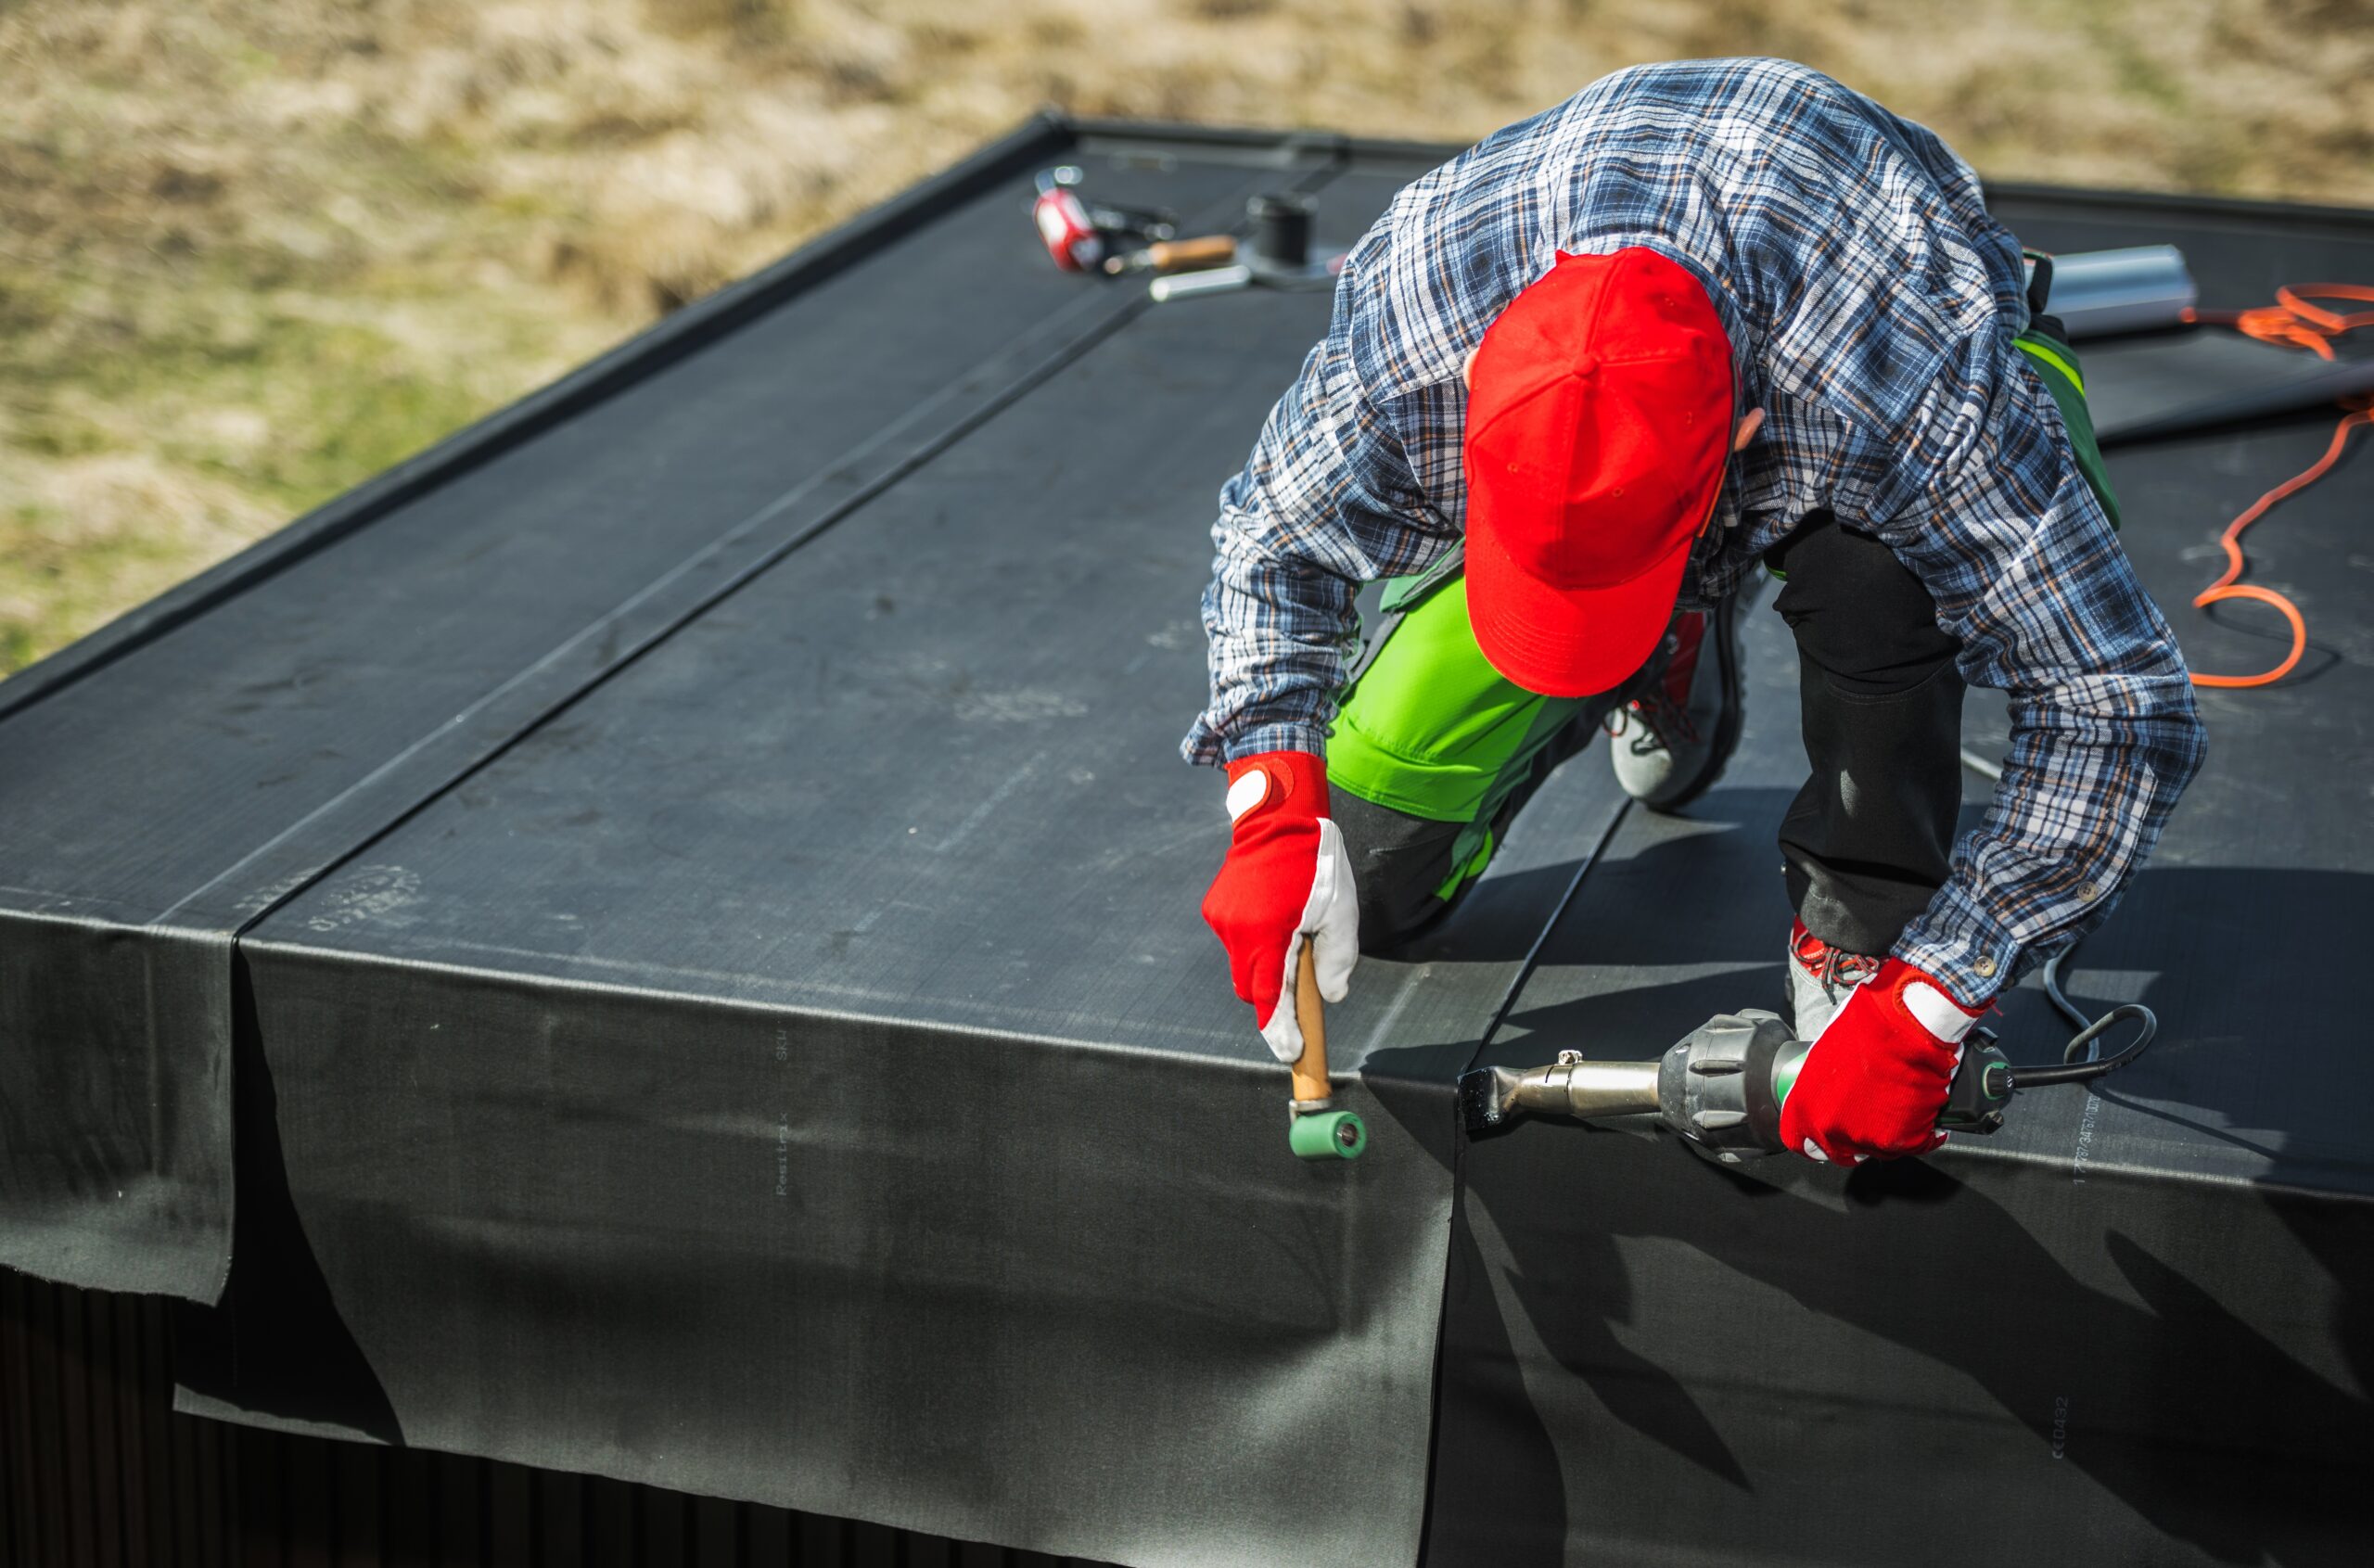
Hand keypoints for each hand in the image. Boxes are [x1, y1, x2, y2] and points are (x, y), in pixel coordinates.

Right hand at [1200, 751, 1358, 1062]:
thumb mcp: (1341, 911)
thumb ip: (1338, 959)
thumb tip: (1331, 996)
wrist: (1277, 814)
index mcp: (1270, 934)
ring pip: (1244, 965)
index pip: (1271, 999)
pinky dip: (1255, 941)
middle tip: (1302, 983)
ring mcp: (1221, 921)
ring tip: (1292, 929)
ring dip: (1266, 963)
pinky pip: (1237, 941)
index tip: (1292, 1053)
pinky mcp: (1215, 909)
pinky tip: (1274, 913)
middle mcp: (1238, 932)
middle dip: (1275, 997)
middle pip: (1253, 989)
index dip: (1281, 1031)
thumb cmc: (1315, 861)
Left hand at [1779, 957, 1985, 1164]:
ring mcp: (1865, 1139)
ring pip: (1879, 1149)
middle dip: (1856, 1139)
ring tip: (1899, 1102)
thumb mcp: (1823, 1057)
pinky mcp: (1900, 1140)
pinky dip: (1923, 1131)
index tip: (1825, 1139)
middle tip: (1871, 1118)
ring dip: (1890, 1132)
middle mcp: (1830, 1129)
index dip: (1814, 1141)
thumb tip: (1828, 1098)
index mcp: (1803, 1108)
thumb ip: (1820, 1089)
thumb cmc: (1864, 1030)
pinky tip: (1923, 1109)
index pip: (1799, 1141)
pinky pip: (1914, 1143)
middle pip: (1841, 1152)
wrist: (1903, 1026)